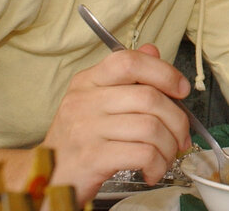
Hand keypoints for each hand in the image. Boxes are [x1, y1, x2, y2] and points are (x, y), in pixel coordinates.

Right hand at [41, 45, 191, 204]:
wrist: (47, 178)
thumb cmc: (80, 140)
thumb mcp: (97, 102)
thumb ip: (127, 76)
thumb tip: (153, 50)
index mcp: (88, 81)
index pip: (129, 61)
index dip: (163, 72)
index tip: (181, 90)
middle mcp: (84, 100)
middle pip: (149, 97)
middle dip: (177, 120)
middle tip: (180, 137)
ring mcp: (86, 129)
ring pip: (151, 127)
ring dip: (169, 146)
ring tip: (166, 156)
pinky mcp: (92, 158)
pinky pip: (142, 154)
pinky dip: (157, 164)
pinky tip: (153, 170)